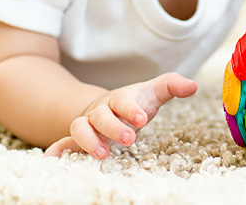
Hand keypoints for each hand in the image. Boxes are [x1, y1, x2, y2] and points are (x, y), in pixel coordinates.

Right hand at [44, 72, 197, 159]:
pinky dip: (58, 150)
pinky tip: (53, 160)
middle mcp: (100, 111)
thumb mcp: (152, 93)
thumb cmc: (134, 102)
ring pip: (79, 128)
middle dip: (113, 127)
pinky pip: (64, 143)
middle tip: (129, 139)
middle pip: (100, 116)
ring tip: (103, 155)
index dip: (131, 109)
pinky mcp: (79, 139)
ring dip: (88, 141)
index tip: (142, 119)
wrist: (108, 108)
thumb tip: (192, 86)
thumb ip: (171, 86)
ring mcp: (88, 125)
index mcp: (118, 100)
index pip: (123, 101)